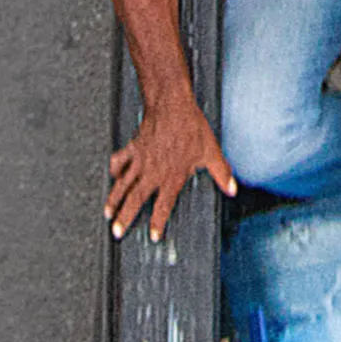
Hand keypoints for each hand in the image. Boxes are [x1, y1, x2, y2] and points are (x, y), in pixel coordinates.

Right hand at [107, 96, 235, 240]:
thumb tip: (232, 189)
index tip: (153, 236)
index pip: (163, 206)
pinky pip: (120, 162)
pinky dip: (114, 170)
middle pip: (136, 199)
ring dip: (114, 200)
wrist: (172, 105)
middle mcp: (154, 172)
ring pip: (123, 185)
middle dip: (125, 217)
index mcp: (172, 176)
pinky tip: (112, 177)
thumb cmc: (191, 127)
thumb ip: (221, 173)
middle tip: (116, 231)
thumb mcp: (211, 151)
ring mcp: (141, 160)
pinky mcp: (133, 148)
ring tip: (108, 213)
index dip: (158, 223)